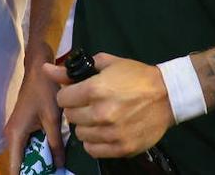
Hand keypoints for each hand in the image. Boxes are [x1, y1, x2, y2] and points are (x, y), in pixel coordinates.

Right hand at [3, 53, 64, 172]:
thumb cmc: (44, 91)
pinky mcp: (23, 128)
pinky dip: (38, 152)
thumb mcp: (52, 118)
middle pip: (20, 163)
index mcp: (15, 135)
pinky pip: (28, 146)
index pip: (15, 167)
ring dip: (37, 163)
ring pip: (25, 155)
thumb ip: (55, 143)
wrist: (38, 69)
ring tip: (53, 168)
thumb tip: (60, 165)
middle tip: (53, 174)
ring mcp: (16, 132)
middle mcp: (11, 136)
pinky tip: (51, 156)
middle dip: (34, 171)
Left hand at [44, 53, 173, 158]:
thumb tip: (46, 70)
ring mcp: (111, 133)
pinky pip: (93, 150)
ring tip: (98, 118)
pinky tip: (103, 131)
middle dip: (76, 110)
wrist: (167, 95)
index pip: (63, 99)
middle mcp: (101, 113)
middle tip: (89, 105)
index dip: (68, 95)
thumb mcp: (106, 64)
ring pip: (80, 135)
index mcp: (95, 89)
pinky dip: (95, 142)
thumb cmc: (136, 76)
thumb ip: (72, 70)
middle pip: (71, 118)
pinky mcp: (121, 148)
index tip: (76, 94)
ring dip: (86, 126)